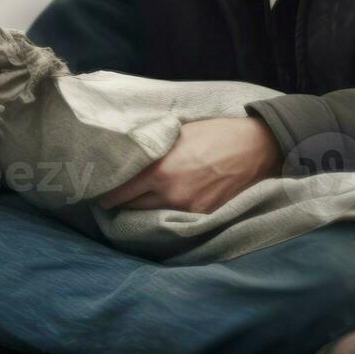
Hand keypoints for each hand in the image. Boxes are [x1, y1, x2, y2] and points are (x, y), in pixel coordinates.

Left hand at [96, 116, 282, 214]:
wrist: (256, 147)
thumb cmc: (214, 133)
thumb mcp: (176, 134)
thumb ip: (152, 150)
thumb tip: (129, 156)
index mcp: (159, 171)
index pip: (119, 192)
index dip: (105, 194)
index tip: (98, 193)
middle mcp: (171, 194)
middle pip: (131, 208)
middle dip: (119, 205)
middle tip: (111, 199)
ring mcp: (189, 208)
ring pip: (153, 217)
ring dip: (142, 212)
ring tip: (135, 204)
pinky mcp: (205, 216)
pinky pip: (176, 220)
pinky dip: (166, 215)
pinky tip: (162, 208)